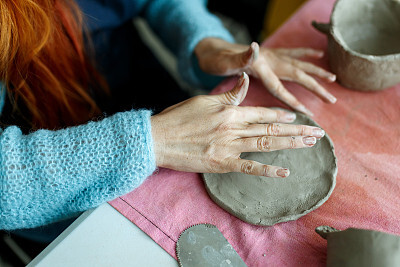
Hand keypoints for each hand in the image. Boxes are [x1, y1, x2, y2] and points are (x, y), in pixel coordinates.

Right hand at [151, 73, 324, 177]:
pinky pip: (249, 167)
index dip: (281, 116)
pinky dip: (268, 169)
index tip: (297, 118)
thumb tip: (246, 78)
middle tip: (318, 133)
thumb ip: (230, 94)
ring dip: (290, 145)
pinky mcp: (222, 163)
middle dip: (297, 131)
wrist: (158, 138)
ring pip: (265, 145)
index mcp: (230, 112)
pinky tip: (285, 172)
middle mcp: (234, 128)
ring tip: (309, 145)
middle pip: (270, 130)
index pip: (262, 113)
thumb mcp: (204, 100)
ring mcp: (229, 147)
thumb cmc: (179, 118)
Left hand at [194, 38, 336, 115]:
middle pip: (297, 74)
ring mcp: (271, 55)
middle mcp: (269, 59)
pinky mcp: (270, 53)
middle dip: (315, 87)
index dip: (293, 100)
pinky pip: (292, 53)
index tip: (307, 114)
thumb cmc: (216, 60)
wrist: (212, 49)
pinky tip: (319, 54)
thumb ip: (240, 57)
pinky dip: (306, 53)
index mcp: (260, 67)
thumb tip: (255, 46)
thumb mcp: (224, 61)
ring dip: (316, 71)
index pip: (279, 87)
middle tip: (332, 99)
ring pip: (299, 63)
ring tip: (333, 77)